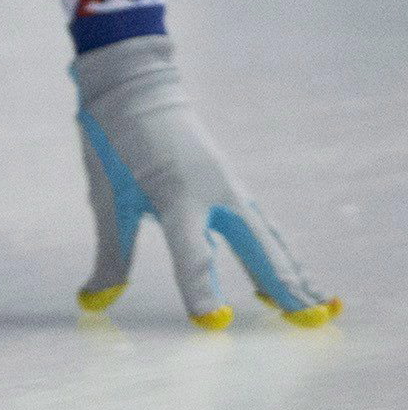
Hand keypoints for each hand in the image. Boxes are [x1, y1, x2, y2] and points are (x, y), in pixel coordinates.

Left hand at [73, 34, 337, 327]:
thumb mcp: (107, 199)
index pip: (191, 253)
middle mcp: (213, 192)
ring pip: (269, 237)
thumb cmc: (115, 142)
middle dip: (285, 285)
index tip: (213, 323)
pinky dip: (278, 250)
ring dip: (293, 270)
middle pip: (257, 247)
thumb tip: (91, 302)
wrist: (134, 85)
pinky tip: (285, 268)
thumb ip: (111, 255)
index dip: (200, 290)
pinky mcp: (231, 184)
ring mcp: (229, 186)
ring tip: (317, 304)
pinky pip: (263, 224)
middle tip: (311, 321)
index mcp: (176, 195)